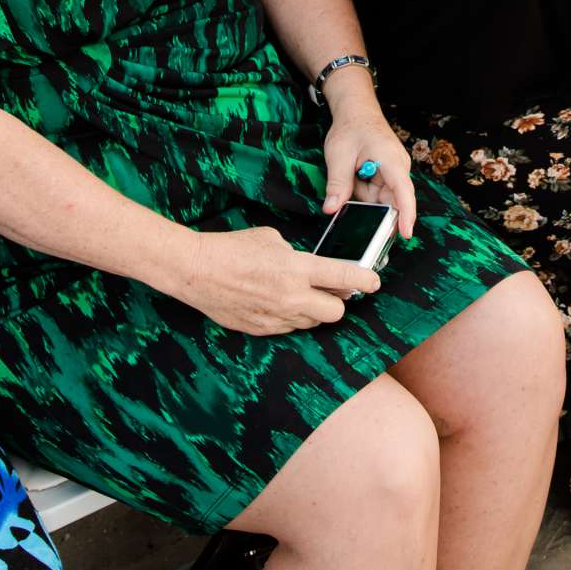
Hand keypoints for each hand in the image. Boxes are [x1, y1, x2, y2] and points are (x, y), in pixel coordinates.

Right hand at [164, 226, 377, 336]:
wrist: (196, 271)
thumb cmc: (232, 248)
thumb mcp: (271, 239)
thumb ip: (297, 257)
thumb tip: (309, 269)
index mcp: (298, 269)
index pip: (345, 279)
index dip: (366, 281)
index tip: (374, 281)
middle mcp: (292, 297)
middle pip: (336, 313)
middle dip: (339, 303)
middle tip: (332, 291)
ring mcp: (277, 318)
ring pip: (313, 323)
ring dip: (314, 311)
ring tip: (299, 295)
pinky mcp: (262, 330)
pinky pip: (289, 329)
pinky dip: (291, 318)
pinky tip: (278, 303)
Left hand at [320, 86, 418, 236]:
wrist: (356, 110)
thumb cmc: (351, 128)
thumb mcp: (339, 156)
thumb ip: (337, 184)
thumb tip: (331, 209)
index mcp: (391, 160)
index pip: (403, 192)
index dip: (406, 215)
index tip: (406, 234)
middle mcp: (399, 166)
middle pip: (391, 198)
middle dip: (370, 201)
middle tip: (353, 187)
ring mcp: (395, 170)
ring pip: (381, 196)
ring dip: (364, 192)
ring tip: (352, 172)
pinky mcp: (389, 173)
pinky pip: (377, 191)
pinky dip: (364, 188)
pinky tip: (356, 174)